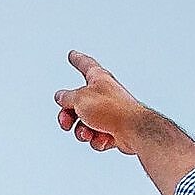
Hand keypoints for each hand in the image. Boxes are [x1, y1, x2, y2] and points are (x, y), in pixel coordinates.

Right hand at [53, 52, 167, 155]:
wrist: (134, 131)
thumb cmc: (111, 110)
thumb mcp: (80, 99)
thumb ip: (67, 97)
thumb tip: (60, 96)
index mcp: (99, 79)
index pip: (85, 65)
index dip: (77, 60)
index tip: (72, 55)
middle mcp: (104, 95)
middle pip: (77, 104)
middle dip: (68, 116)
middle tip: (66, 122)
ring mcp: (109, 114)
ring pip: (84, 124)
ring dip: (82, 131)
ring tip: (88, 132)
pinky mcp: (114, 130)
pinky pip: (96, 136)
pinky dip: (97, 140)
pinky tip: (105, 138)